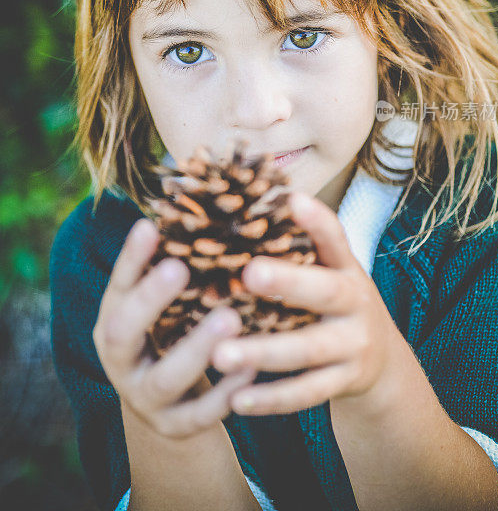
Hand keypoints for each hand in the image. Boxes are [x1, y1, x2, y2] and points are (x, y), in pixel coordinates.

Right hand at [92, 218, 255, 437]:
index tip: (149, 224)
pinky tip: (253, 365)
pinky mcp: (176, 425)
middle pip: (122, 333)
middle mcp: (120, 360)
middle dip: (150, 301)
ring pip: (165, 378)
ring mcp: (145, 397)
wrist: (169, 405)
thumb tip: (196, 203)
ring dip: (196, 347)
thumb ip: (172, 267)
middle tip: (178, 268)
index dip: (130, 258)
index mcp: (113, 321)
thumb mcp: (163, 304)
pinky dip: (226, 391)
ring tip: (230, 316)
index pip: (117, 286)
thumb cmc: (170, 332)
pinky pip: (200, 413)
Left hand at [212, 191, 406, 416]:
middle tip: (249, 273)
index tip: (294, 199)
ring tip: (220, 354)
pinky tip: (235, 400)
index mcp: (347, 268)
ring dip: (263, 352)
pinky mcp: (346, 381)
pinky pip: (307, 393)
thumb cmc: (336, 302)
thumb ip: (300, 248)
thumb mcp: (330, 271)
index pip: (336, 239)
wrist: (382, 360)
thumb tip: (247, 205)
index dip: (317, 220)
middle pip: (324, 292)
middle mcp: (356, 302)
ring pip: (308, 350)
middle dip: (288, 283)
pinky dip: (271, 399)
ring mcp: (354, 345)